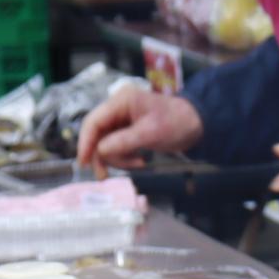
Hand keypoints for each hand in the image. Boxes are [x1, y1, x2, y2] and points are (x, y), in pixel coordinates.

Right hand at [77, 86, 202, 176]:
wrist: (196, 124)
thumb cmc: (176, 123)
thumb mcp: (150, 133)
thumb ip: (123, 142)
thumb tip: (100, 151)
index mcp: (121, 102)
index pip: (93, 121)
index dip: (85, 142)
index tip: (83, 162)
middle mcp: (117, 109)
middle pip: (97, 135)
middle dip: (102, 156)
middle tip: (104, 177)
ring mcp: (122, 122)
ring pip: (106, 145)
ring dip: (118, 159)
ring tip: (139, 163)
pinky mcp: (128, 133)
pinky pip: (117, 148)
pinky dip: (126, 158)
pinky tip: (141, 160)